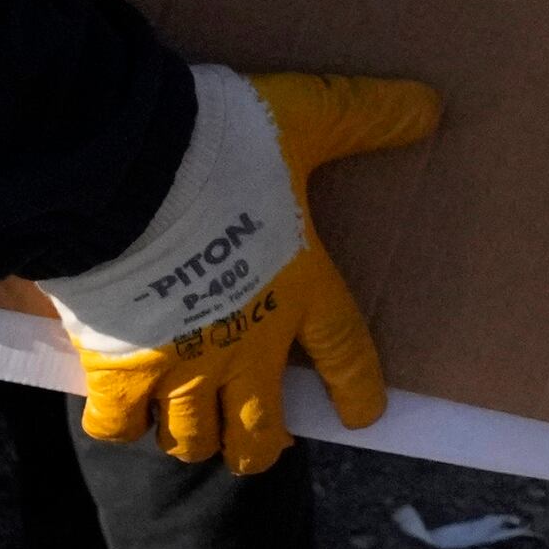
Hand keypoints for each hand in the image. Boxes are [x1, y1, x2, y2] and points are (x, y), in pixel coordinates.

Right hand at [48, 68, 444, 474]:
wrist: (125, 171)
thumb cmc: (219, 146)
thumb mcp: (306, 117)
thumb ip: (363, 114)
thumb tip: (431, 105)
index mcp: (299, 286)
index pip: (345, 353)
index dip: (356, 389)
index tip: (363, 416)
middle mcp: (246, 340)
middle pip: (260, 424)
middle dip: (262, 443)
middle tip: (261, 443)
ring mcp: (179, 362)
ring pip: (192, 436)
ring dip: (196, 441)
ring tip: (195, 438)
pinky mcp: (117, 367)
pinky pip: (118, 422)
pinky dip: (121, 426)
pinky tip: (122, 418)